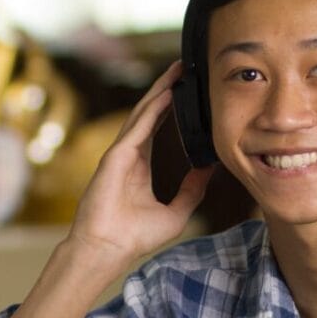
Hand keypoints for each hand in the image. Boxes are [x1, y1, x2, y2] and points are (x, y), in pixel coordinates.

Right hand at [65, 60, 214, 270]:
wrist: (108, 250)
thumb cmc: (134, 236)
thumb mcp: (176, 211)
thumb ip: (192, 190)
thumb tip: (209, 169)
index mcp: (138, 165)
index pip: (155, 126)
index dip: (169, 107)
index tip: (185, 90)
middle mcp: (128, 154)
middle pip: (149, 112)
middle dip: (165, 88)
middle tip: (183, 67)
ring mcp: (119, 153)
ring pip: (142, 113)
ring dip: (159, 91)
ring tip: (177, 70)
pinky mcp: (115, 157)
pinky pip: (137, 127)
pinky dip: (152, 109)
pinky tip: (166, 93)